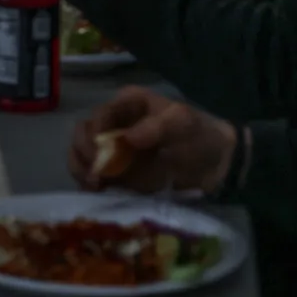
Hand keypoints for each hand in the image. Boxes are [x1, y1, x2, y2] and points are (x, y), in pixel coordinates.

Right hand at [67, 87, 235, 194]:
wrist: (215, 167)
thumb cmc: (200, 136)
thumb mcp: (185, 123)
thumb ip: (158, 126)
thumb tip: (128, 138)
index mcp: (128, 104)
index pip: (100, 115)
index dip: (95, 134)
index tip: (101, 155)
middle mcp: (115, 123)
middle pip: (83, 134)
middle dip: (83, 153)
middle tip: (96, 175)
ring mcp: (113, 149)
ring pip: (81, 154)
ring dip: (81, 169)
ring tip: (94, 186)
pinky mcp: (115, 173)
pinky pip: (92, 174)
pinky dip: (88, 183)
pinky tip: (97, 192)